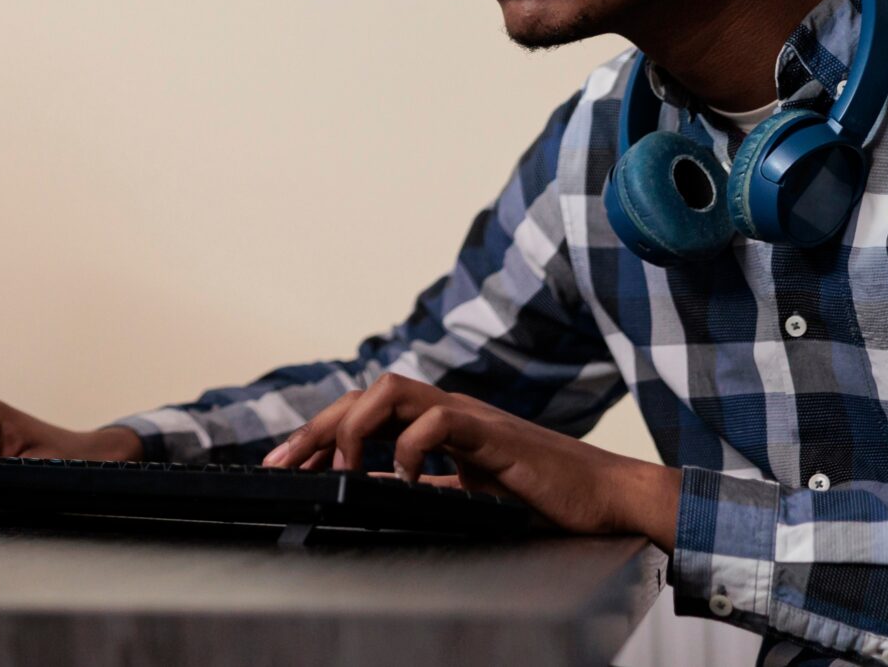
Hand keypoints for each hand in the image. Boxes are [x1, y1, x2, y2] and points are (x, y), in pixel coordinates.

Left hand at [260, 375, 679, 543]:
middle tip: (282, 463)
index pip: (363, 412)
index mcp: (437, 420)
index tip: (282, 464)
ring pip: (391, 391)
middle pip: (364, 395)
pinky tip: (402, 479)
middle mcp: (446, 408)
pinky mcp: (492, 433)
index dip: (317, 433)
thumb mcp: (471, 491)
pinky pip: (437, 422)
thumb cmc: (545, 493)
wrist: (606, 496)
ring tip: (340, 469)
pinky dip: (409, 448)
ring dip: (355, 427)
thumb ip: (432, 484)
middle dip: (316, 427)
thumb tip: (388, 492)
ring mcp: (468, 415)